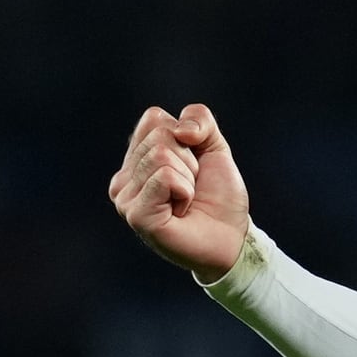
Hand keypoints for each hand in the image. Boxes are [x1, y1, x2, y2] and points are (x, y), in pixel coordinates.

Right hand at [111, 102, 255, 281]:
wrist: (232, 238)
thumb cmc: (219, 197)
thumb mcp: (214, 147)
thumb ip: (199, 119)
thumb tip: (180, 129)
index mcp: (136, 157)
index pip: (153, 118)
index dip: (185, 136)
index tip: (192, 166)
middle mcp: (124, 177)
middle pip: (160, 135)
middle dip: (189, 159)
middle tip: (191, 188)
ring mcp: (125, 197)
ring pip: (162, 155)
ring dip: (188, 178)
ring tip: (186, 201)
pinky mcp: (136, 214)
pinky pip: (164, 177)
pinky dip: (185, 191)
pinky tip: (181, 211)